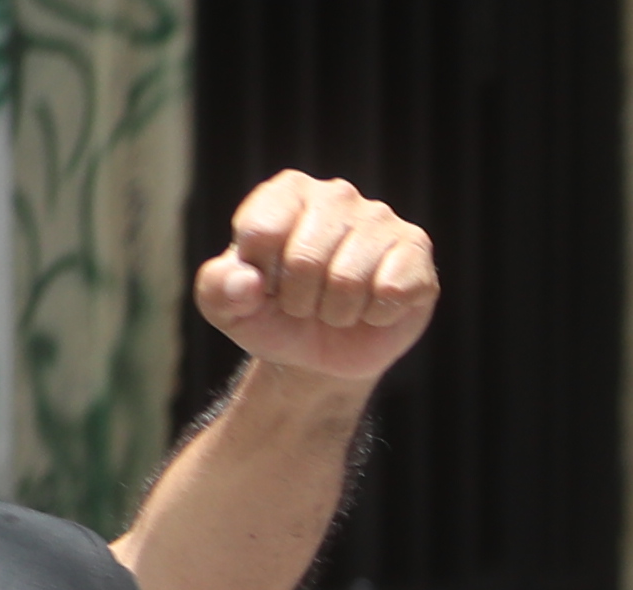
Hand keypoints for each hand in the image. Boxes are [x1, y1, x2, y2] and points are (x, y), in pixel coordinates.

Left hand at [195, 173, 440, 391]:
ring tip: (338, 308)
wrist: (323, 354)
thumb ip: (216, 290)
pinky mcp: (415, 251)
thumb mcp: (228, 309)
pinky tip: (374, 307)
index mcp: (287, 192)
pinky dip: (377, 316)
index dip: (261, 278)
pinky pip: (392, 291)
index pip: (261, 232)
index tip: (267, 287)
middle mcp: (335, 195)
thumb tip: (246, 282)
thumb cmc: (274, 317)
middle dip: (300, 302)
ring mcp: (380, 219)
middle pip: (304, 260)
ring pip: (348, 280)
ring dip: (338, 313)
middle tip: (306, 304)